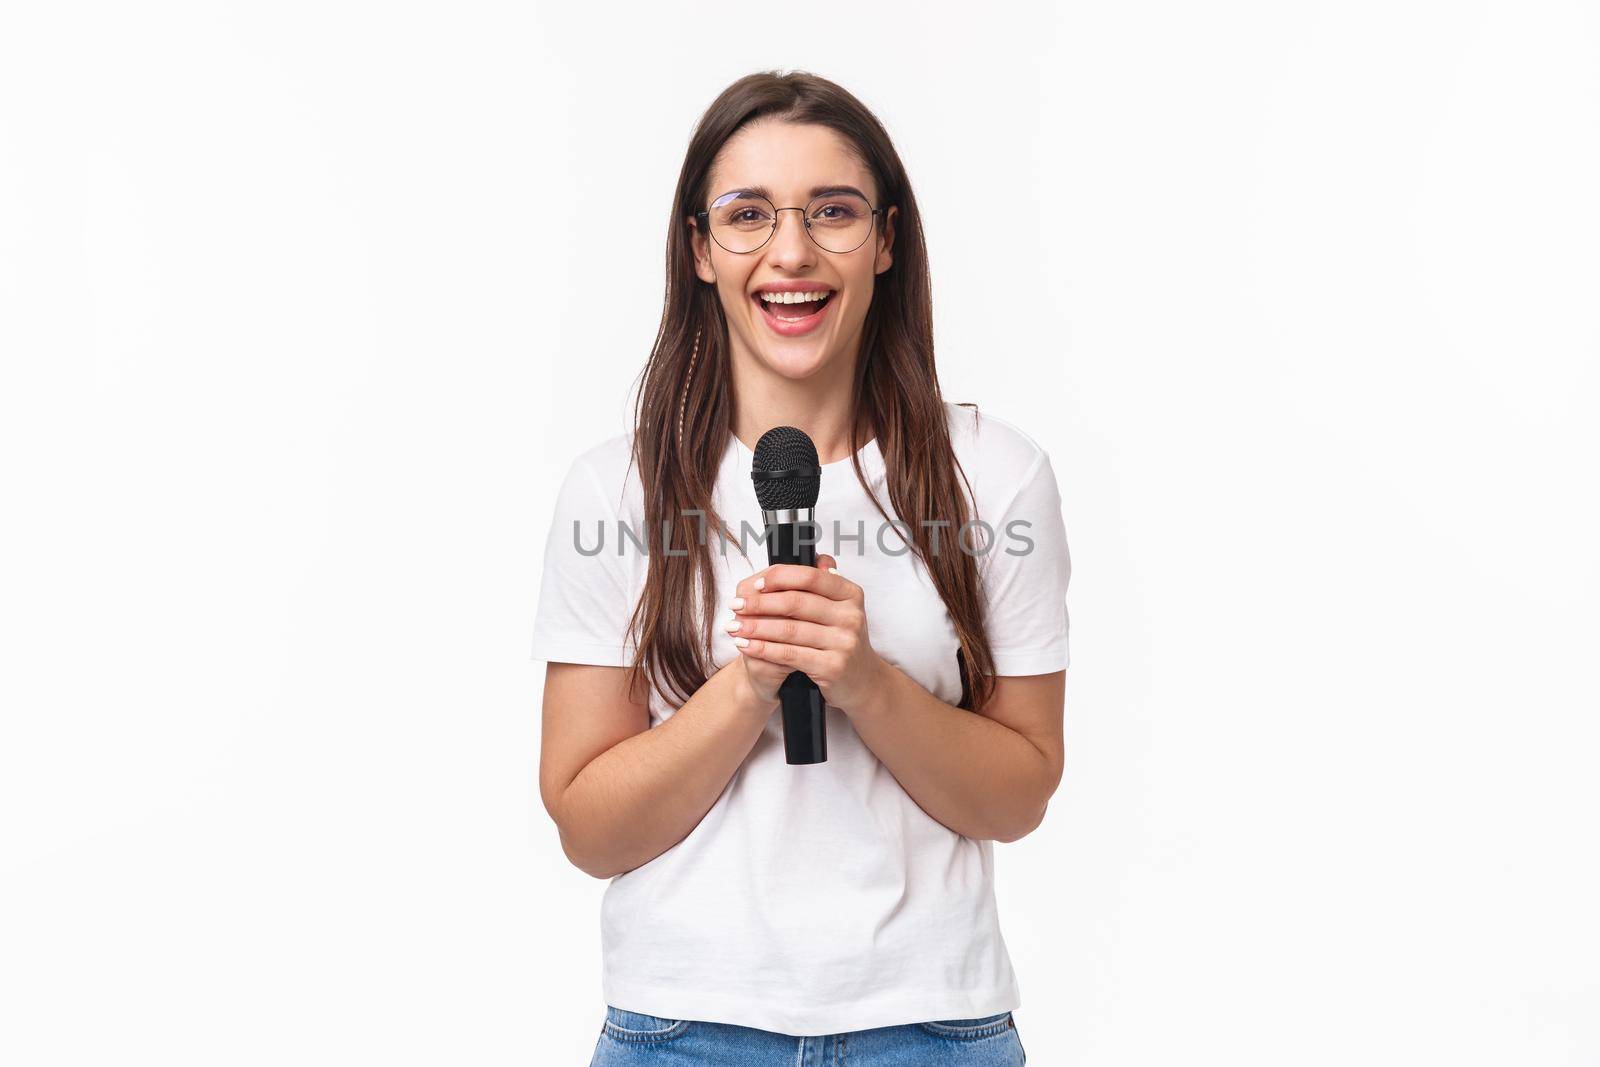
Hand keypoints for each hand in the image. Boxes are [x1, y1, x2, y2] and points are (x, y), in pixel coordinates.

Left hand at [726, 554, 886, 714]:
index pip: (810, 576)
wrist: (862, 681)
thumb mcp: (838, 608)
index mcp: (850, 594)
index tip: (755, 585)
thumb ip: (820, 583)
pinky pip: (789, 654)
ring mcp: (843, 642)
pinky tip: (746, 646)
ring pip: (789, 630)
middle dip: (759, 604)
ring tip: (734, 627)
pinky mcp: (832, 666)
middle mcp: (850, 616)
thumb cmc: (840, 639)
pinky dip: (763, 649)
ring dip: (755, 628)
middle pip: (795, 602)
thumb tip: (798, 561)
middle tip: (735, 605)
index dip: (779, 577)